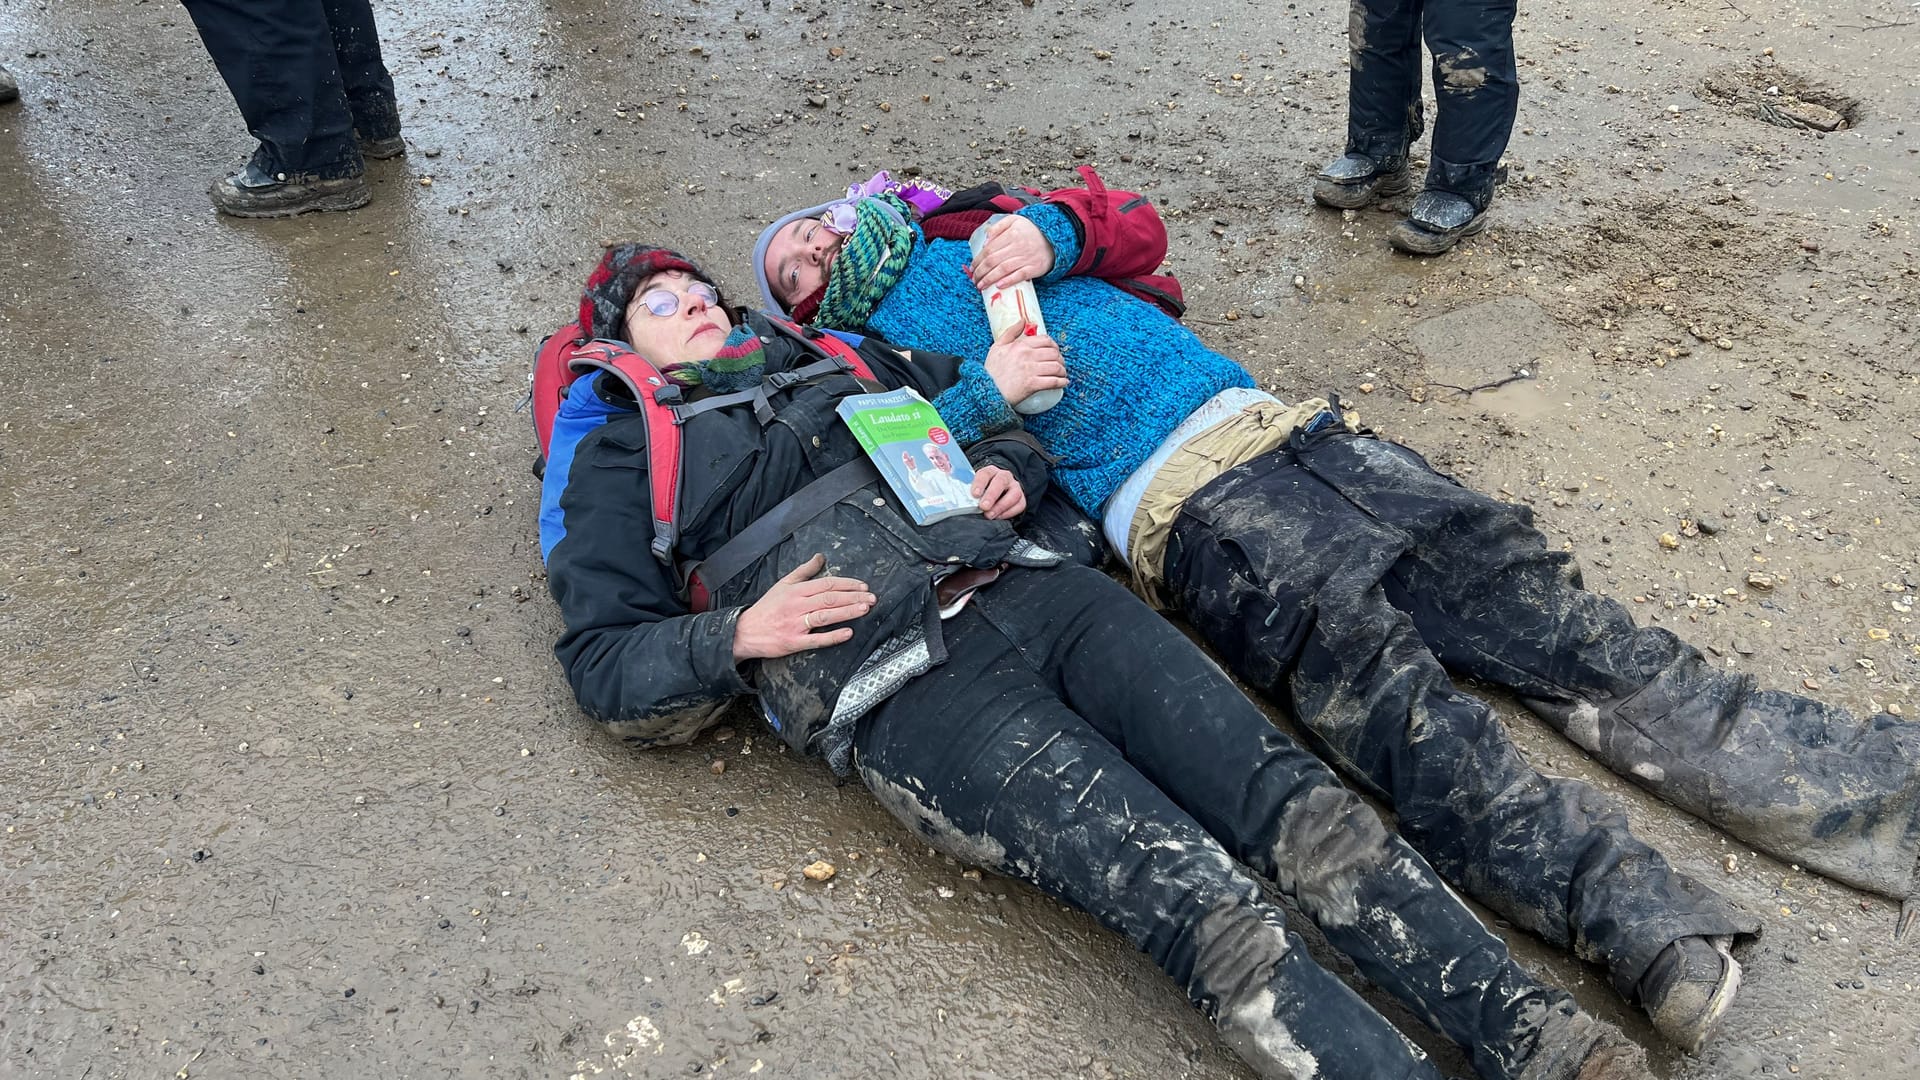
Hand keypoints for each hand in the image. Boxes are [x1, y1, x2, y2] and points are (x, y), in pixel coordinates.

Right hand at [733, 554, 874, 660]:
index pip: (827, 584)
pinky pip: (816, 639)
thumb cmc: (766, 608)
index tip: (863, 586)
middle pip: (830, 598)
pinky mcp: (793, 642)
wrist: (744, 631)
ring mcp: (795, 624)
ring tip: (865, 609)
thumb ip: (804, 571)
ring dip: (847, 612)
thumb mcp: (783, 584)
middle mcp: (797, 605)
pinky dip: (833, 636)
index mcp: (796, 590)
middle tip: (872, 598)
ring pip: (825, 615)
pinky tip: (848, 633)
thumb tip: (820, 557)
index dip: (847, 584)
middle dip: (854, 597)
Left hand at [967, 215, 1054, 289]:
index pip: (989, 249)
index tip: (972, 268)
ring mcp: (1027, 258)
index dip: (978, 260)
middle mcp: (1018, 246)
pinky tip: (999, 286)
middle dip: (981, 272)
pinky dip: (1009, 281)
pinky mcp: (1035, 268)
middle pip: (993, 261)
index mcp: (1011, 234)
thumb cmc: (1031, 230)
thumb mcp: (1014, 221)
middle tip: (974, 280)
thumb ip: (997, 227)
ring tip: (981, 286)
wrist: (1055, 237)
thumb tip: (985, 242)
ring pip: (1003, 269)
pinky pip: (1020, 276)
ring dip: (990, 279)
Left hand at [970, 465, 1026, 519]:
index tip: (974, 494)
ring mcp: (1014, 487)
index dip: (979, 483)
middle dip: (992, 495)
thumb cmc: (982, 491)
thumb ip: (970, 492)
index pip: (985, 474)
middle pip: (1001, 481)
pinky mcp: (1021, 499)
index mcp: (990, 471)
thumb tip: (962, 502)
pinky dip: (1009, 513)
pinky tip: (999, 517)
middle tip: (983, 506)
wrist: (997, 493)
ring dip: (1001, 506)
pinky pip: (1019, 505)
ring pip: (1014, 494)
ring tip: (990, 515)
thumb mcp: (975, 488)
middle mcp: (1004, 477)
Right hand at [982, 318, 1068, 404]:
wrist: (986, 391)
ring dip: (1063, 371)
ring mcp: (1031, 370)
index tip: (1055, 352)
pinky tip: (1063, 383)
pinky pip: (1053, 381)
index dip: (1054, 346)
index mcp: (1020, 345)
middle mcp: (1027, 356)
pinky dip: (1061, 382)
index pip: (1046, 340)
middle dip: (1061, 359)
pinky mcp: (1032, 385)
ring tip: (1062, 375)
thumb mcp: (997, 347)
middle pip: (1054, 353)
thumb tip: (1023, 320)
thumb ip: (1011, 332)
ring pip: (1056, 367)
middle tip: (1060, 365)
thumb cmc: (992, 370)